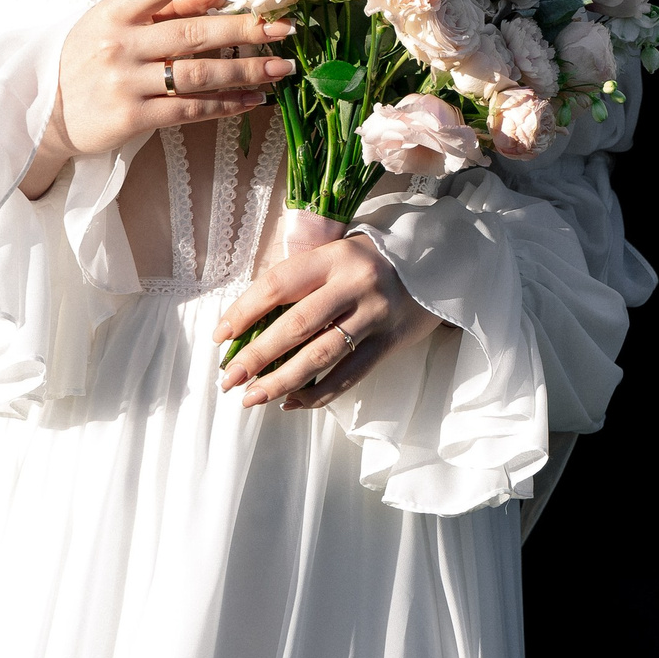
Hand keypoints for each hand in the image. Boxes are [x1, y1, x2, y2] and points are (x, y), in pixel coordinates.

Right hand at [21, 0, 295, 197]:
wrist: (46, 115)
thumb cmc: (90, 59)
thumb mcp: (117, 24)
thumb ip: (168, 7)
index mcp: (114, 11)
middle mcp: (118, 43)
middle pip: (194, 32)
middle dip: (246, 28)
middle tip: (286, 28)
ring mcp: (124, 81)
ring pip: (199, 73)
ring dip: (247, 70)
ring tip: (282, 67)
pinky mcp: (131, 117)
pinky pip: (190, 109)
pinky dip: (227, 103)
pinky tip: (254, 99)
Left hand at [212, 234, 443, 409]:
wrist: (438, 263)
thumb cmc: (371, 260)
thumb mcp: (337, 255)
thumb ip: (302, 282)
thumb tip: (251, 325)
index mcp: (334, 256)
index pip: (278, 285)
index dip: (244, 311)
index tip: (220, 336)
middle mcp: (354, 284)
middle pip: (296, 326)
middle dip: (256, 356)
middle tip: (228, 378)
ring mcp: (375, 315)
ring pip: (321, 356)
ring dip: (281, 381)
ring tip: (251, 398)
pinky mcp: (390, 342)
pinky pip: (349, 376)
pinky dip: (317, 394)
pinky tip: (291, 402)